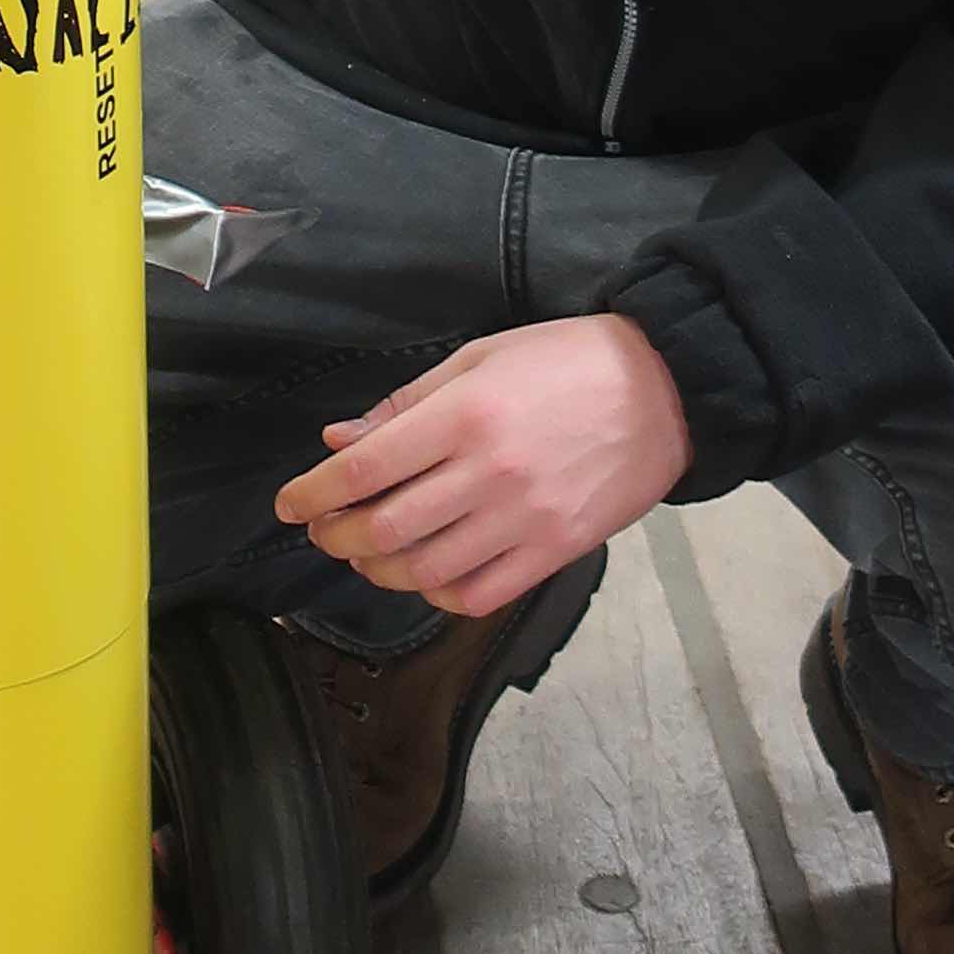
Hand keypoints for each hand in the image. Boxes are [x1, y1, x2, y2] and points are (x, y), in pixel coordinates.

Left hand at [275, 316, 689, 618]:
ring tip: (368, 554)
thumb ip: (405, 405)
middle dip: (336, 536)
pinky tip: (427, 574)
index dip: (313, 493)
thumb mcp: (479, 358)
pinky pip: (478, 595)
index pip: (364, 469)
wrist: (664, 389)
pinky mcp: (556, 551)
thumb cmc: (566, 361)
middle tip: (324, 529)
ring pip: (425, 571)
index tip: (289, 505)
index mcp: (464, 414)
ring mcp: (524, 519)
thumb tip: (338, 442)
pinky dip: (438, 594)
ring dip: (379, 570)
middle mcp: (489, 473)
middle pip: (384, 529)